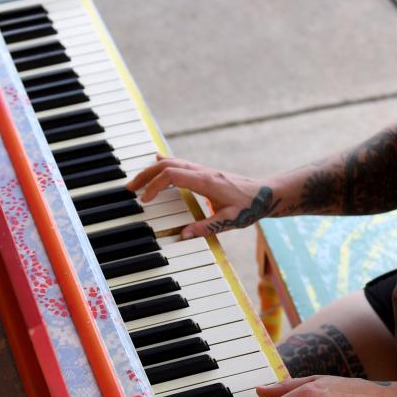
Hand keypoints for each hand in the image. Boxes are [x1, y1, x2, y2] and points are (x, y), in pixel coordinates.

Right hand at [126, 154, 281, 238]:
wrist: (265, 194)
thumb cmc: (249, 206)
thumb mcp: (229, 220)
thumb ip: (206, 227)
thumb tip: (183, 235)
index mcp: (206, 181)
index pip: (172, 176)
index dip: (155, 185)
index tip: (145, 199)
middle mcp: (202, 172)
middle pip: (166, 165)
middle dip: (145, 175)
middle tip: (130, 188)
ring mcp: (203, 170)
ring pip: (172, 162)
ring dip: (152, 170)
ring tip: (137, 182)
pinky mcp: (204, 172)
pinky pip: (180, 163)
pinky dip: (164, 163)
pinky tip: (156, 161)